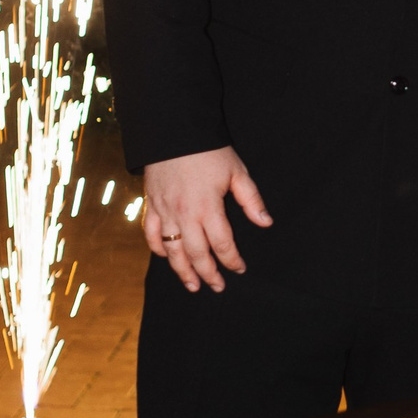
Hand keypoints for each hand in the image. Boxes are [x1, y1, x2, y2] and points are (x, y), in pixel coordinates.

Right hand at [141, 147, 271, 290]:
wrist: (173, 130)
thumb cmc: (208, 151)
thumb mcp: (237, 172)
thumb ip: (251, 200)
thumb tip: (266, 223)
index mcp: (208, 208)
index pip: (222, 244)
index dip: (232, 260)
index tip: (240, 269)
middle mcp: (184, 214)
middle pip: (197, 254)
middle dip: (208, 274)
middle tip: (217, 287)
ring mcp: (165, 211)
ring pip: (172, 250)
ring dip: (182, 271)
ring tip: (192, 285)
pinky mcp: (151, 204)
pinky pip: (151, 233)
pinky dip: (158, 247)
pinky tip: (166, 256)